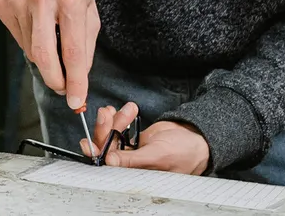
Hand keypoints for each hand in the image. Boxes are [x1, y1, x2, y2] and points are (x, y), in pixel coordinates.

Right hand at [0, 0, 98, 110]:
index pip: (73, 50)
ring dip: (44, 58)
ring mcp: (19, 3)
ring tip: (52, 39)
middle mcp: (42, 0)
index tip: (76, 99)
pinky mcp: (3, 7)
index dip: (76, 80)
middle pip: (45, 58)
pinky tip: (36, 25)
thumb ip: (86, 37)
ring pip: (31, 51)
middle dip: (55, 81)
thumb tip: (80, 72)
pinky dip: (30, 42)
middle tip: (63, 87)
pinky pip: (19, 39)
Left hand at [83, 103, 206, 174]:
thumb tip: (109, 162)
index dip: (96, 154)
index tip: (88, 142)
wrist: (196, 137)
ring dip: (112, 121)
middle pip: (106, 149)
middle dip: (104, 130)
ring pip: (111, 137)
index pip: (107, 168)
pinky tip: (125, 110)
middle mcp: (129, 167)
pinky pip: (120, 129)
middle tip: (106, 113)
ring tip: (119, 109)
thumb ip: (132, 160)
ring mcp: (131, 153)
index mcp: (132, 176)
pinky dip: (119, 118)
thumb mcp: (158, 155)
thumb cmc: (183, 153)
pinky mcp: (134, 142)